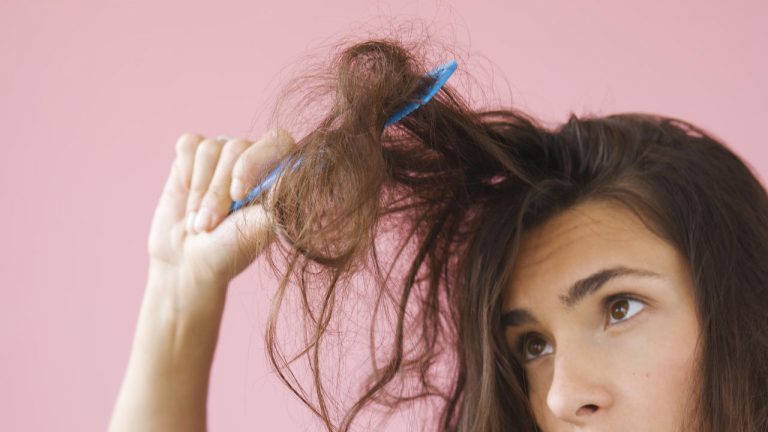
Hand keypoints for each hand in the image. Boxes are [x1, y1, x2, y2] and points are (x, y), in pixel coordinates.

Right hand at [146, 128, 296, 307]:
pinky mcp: (193, 156)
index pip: (278, 141)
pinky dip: (185, 172)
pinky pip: (188, 144)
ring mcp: (222, 155)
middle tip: (210, 224)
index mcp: (277, 172)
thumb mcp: (258, 229)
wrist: (189, 263)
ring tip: (200, 222)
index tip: (238, 195)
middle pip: (236, 147)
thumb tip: (297, 174)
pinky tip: (187, 196)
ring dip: (200, 191)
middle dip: (218, 191)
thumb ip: (277, 202)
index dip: (254, 161)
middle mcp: (252, 158)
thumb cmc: (230, 250)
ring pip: (210, 148)